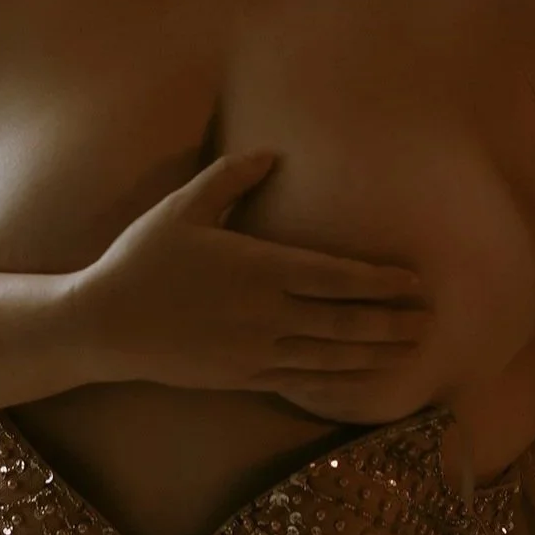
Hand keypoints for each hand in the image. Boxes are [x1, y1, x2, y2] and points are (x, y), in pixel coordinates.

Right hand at [68, 150, 433, 404]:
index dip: (381, 281)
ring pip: (331, 355)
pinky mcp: (242, 377)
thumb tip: (270, 153)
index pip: (337, 276)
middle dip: (392, 322)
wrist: (103, 324)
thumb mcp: (182, 208)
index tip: (414, 281)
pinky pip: (302, 381)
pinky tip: (360, 380)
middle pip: (346, 321)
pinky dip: (336, 381)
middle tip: (431, 321)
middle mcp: (267, 314)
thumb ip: (230, 179)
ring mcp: (256, 351)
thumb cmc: (141, 259)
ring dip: (375, 354)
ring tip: (411, 351)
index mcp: (259, 268)